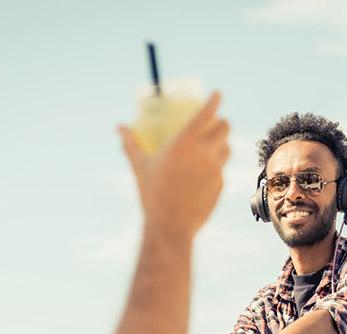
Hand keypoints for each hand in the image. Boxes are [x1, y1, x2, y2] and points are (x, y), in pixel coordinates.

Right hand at [119, 92, 230, 241]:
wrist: (171, 227)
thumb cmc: (152, 194)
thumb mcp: (140, 167)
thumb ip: (131, 144)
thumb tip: (119, 127)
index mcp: (185, 142)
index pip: (208, 112)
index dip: (215, 99)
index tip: (217, 93)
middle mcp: (204, 153)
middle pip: (225, 127)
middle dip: (222, 122)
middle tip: (215, 123)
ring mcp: (216, 170)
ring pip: (227, 149)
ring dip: (222, 144)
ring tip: (212, 146)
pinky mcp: (221, 186)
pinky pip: (222, 171)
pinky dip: (216, 167)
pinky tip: (205, 173)